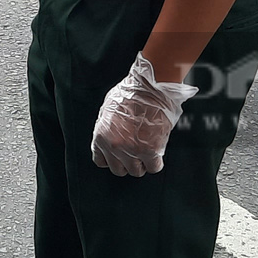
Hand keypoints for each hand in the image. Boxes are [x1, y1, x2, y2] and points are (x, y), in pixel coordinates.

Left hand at [90, 54, 197, 176]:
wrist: (151, 86)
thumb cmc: (132, 93)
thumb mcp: (108, 109)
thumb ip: (107, 128)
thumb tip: (110, 138)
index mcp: (100, 136)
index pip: (101, 161)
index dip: (112, 158)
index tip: (119, 155)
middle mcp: (114, 146)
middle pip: (119, 169)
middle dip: (127, 162)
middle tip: (135, 152)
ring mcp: (132, 150)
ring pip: (136, 171)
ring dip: (142, 163)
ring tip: (147, 150)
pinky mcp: (150, 150)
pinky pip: (153, 167)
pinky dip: (156, 162)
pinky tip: (157, 152)